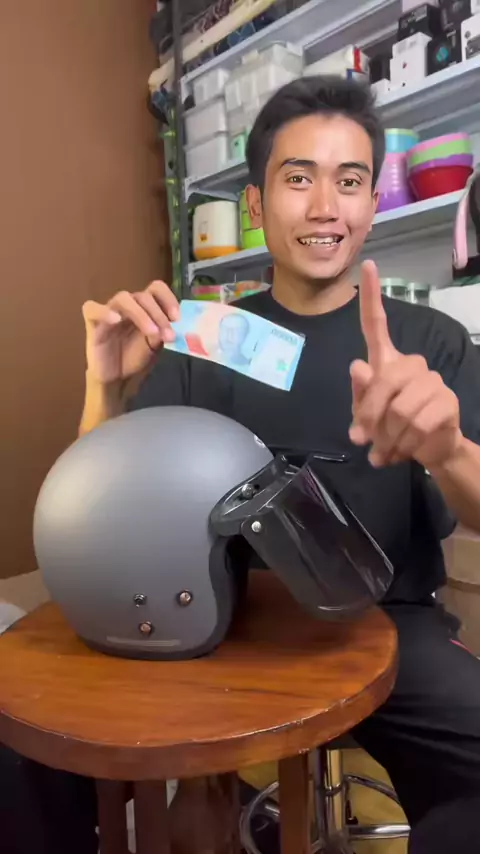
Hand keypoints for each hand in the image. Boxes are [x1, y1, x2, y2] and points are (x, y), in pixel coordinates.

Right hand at [82, 281, 179, 383]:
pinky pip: (92, 309)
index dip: (168, 299)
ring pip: (123, 298)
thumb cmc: (135, 358)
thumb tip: (174, 325)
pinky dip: (104, 311)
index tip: (177, 318)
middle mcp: (128, 305)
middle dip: (159, 315)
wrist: (116, 378)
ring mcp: (109, 312)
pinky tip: (116, 320)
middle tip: (168, 335)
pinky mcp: (93, 323)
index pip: (156, 289)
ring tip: (151, 333)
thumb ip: (163, 332)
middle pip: (143, 296)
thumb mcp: (156, 345)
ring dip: (141, 314)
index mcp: (144, 307)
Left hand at [349, 260, 461, 468]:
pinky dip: (404, 445)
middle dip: (369, 415)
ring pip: (400, 408)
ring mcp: (432, 381)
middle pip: (384, 380)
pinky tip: (402, 452)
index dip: (372, 297)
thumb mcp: (366, 415)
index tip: (368, 264)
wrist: (428, 451)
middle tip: (362, 440)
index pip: (375, 325)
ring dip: (386, 437)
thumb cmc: (390, 428)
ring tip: (384, 450)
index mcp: (386, 362)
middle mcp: (411, 364)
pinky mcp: (447, 401)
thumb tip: (357, 366)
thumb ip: (359, 395)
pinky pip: (418, 424)